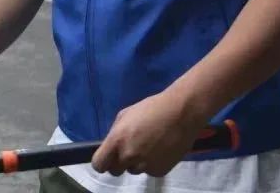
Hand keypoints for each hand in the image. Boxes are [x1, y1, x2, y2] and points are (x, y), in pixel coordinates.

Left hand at [92, 90, 209, 176]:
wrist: (180, 114)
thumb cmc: (151, 109)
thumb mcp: (125, 115)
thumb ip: (115, 133)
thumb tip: (111, 146)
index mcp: (117, 141)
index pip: (99, 164)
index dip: (101, 162)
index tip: (106, 158)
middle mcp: (129, 156)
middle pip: (115, 171)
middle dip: (118, 163)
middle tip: (128, 151)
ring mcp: (145, 166)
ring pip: (133, 171)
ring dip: (136, 163)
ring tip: (148, 146)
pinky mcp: (160, 171)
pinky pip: (149, 171)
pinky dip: (152, 164)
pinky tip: (159, 150)